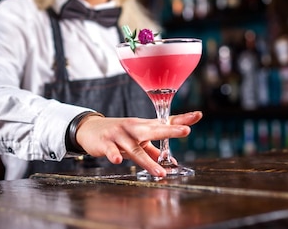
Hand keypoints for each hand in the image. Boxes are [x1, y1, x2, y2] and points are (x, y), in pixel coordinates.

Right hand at [75, 111, 202, 177]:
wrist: (90, 129)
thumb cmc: (118, 134)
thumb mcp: (137, 140)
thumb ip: (154, 150)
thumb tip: (172, 161)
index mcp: (143, 126)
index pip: (166, 121)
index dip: (182, 119)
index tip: (198, 115)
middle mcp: (134, 128)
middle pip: (153, 130)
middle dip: (169, 130)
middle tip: (186, 131)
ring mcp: (119, 135)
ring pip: (135, 148)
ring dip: (148, 161)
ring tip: (160, 172)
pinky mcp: (106, 143)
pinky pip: (111, 150)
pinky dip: (115, 155)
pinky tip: (118, 160)